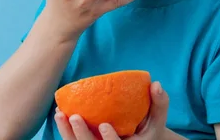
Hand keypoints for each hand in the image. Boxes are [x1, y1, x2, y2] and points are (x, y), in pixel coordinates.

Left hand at [55, 82, 170, 139]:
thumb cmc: (147, 127)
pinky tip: (59, 115)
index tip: (104, 125)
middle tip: (75, 117)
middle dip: (82, 135)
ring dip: (67, 133)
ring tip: (60, 114)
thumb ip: (159, 103)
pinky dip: (65, 131)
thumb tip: (156, 84)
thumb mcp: (157, 118)